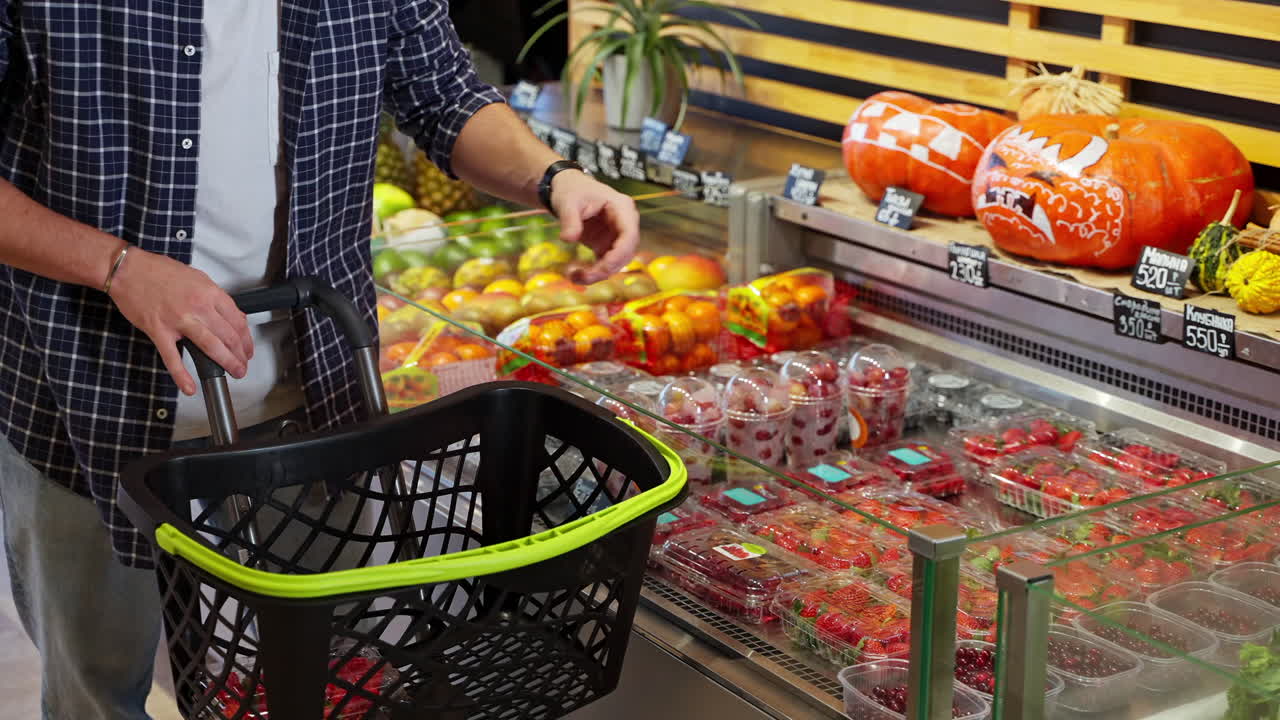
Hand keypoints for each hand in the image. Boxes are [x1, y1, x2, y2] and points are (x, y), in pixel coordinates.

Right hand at [108, 247, 252, 395]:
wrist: (127, 269)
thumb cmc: (159, 271)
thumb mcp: (197, 277)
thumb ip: (215, 297)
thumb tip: (232, 315)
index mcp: (209, 292)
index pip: (237, 321)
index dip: (246, 339)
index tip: (247, 349)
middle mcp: (197, 306)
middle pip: (228, 336)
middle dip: (240, 355)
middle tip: (243, 365)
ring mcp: (178, 320)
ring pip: (210, 346)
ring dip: (226, 362)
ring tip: (235, 372)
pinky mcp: (158, 331)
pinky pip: (172, 357)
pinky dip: (182, 375)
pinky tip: (190, 387)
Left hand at [550, 171, 639, 283]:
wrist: (568, 190)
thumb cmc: (572, 190)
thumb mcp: (568, 202)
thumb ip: (569, 220)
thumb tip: (568, 239)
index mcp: (622, 208)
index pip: (629, 234)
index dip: (620, 253)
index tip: (603, 267)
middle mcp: (625, 223)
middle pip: (625, 252)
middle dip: (607, 268)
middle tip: (583, 277)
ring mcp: (617, 236)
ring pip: (617, 262)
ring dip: (599, 274)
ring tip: (575, 277)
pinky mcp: (607, 245)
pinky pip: (606, 264)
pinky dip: (594, 272)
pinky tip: (576, 276)